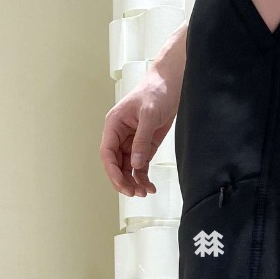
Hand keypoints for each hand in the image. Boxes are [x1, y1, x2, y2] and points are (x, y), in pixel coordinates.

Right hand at [100, 25, 185, 195]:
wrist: (172, 84)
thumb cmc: (156, 92)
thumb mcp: (149, 115)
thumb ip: (141, 140)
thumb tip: (135, 164)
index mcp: (114, 125)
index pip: (107, 152)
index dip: (112, 171)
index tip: (122, 185)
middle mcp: (120, 135)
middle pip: (116, 164)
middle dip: (123, 180)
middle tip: (134, 193)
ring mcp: (132, 142)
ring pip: (127, 168)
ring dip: (134, 182)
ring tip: (144, 193)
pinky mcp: (145, 146)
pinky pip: (140, 166)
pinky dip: (144, 177)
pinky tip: (150, 187)